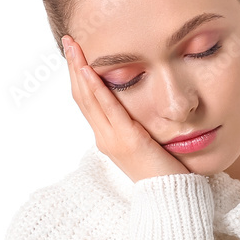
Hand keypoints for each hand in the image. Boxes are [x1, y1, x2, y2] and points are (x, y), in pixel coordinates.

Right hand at [62, 33, 191, 183]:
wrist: (170, 199)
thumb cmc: (166, 174)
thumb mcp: (148, 145)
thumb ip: (140, 128)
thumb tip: (143, 110)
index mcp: (108, 138)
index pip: (88, 101)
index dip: (79, 76)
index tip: (76, 53)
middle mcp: (105, 138)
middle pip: (82, 96)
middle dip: (74, 66)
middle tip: (69, 40)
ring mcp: (113, 140)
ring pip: (89, 99)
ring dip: (79, 69)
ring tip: (74, 46)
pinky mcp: (127, 140)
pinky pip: (108, 109)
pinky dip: (97, 88)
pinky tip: (89, 70)